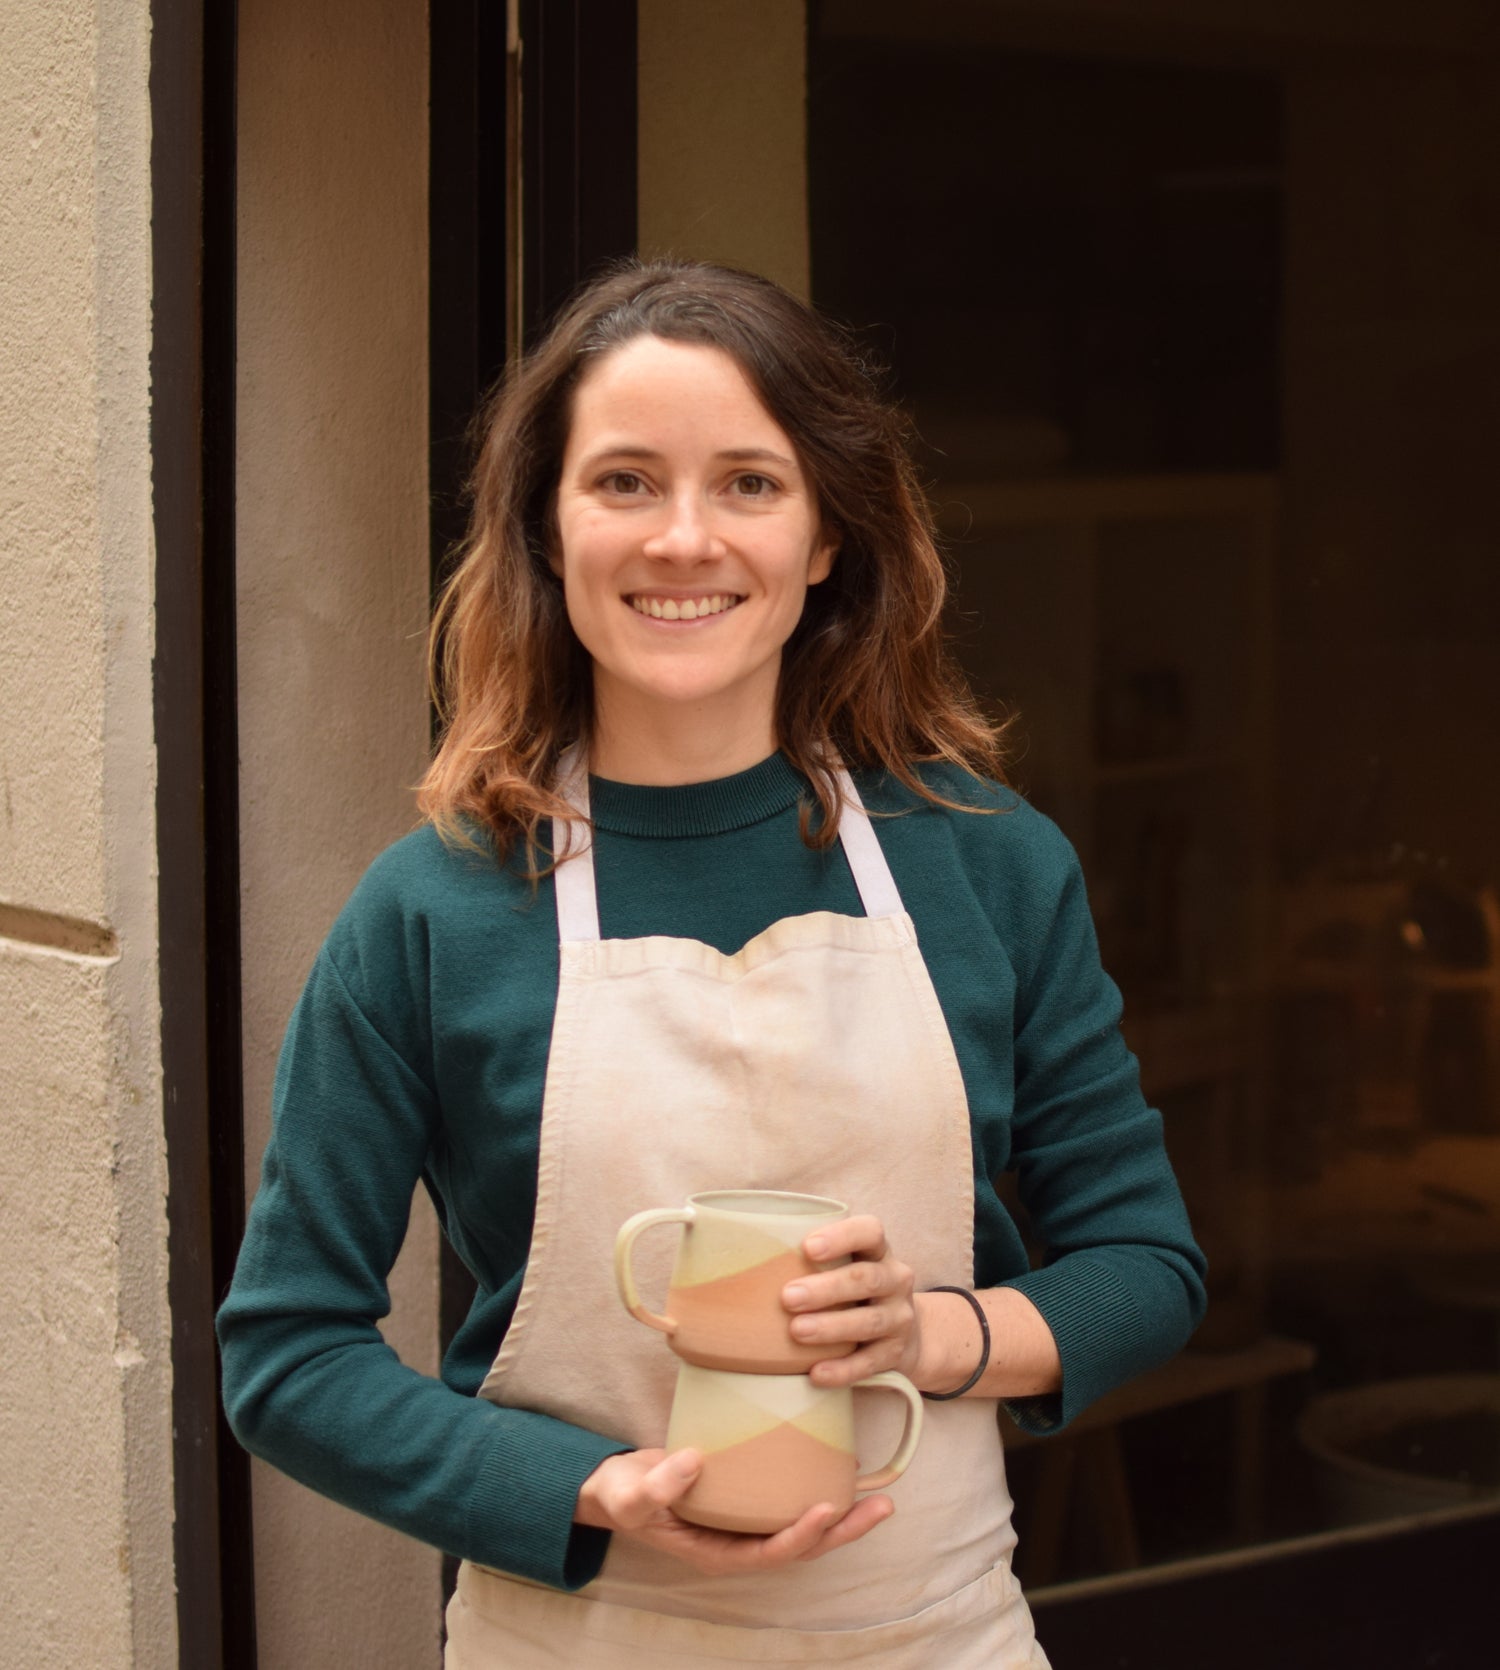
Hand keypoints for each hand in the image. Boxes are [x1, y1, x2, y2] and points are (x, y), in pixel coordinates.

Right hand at [575, 1449, 892, 1571]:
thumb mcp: (630, 1496)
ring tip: (880, 1495)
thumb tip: (694, 1461)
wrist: (618, 1485)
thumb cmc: (624, 1495)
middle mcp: (741, 1542)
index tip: (825, 1508)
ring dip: (843, 1514)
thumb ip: (657, 1487)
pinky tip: (842, 1468)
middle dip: (843, 1529)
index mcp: (718, 1553)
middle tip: (882, 1506)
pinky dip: (817, 1487)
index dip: (801, 1536)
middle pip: (801, 1544)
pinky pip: (790, 1498)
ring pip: (803, 1524)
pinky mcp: (750, 1496)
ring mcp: (748, 1521)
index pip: (770, 1553)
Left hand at [780, 1215, 920, 1387]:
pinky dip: (843, 1369)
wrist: (903, 1335)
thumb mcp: (846, 1266)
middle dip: (826, 1288)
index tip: (807, 1247)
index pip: (870, 1232)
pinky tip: (816, 1373)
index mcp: (879, 1251)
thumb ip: (812, 1259)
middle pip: (866, 1278)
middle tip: (788, 1297)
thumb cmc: (854, 1291)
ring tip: (797, 1331)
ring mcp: (900, 1318)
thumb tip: (747, 1255)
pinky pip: (870, 1363)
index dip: (842, 1237)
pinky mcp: (895, 1353)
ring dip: (832, 1326)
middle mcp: (895, 1280)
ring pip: (870, 1321)